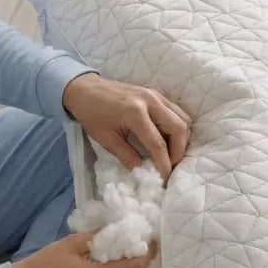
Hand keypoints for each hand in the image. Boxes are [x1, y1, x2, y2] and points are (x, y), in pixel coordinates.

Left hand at [62, 73, 190, 178]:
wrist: (85, 89)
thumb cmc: (92, 114)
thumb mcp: (106, 139)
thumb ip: (127, 156)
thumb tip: (143, 172)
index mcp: (135, 113)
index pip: (157, 143)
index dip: (164, 163)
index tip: (165, 178)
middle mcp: (150, 101)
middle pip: (179, 128)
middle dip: (179, 151)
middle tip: (170, 165)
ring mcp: (155, 95)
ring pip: (182, 118)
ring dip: (181, 139)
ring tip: (170, 154)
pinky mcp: (156, 94)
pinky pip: (176, 111)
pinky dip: (177, 127)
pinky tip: (167, 139)